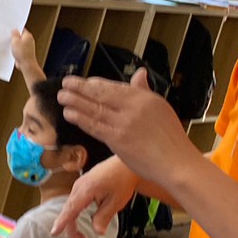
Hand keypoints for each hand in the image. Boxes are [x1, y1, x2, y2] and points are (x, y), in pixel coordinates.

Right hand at [11, 28, 37, 71]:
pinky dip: (16, 49)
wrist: (26, 64)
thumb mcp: (15, 41)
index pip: (21, 29)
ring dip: (15, 44)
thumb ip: (14, 34)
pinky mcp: (25, 52)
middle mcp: (29, 41)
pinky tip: (13, 51)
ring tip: (12, 46)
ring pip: (19, 43)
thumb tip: (14, 30)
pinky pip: (19, 48)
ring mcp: (27, 47)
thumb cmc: (23, 53)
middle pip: (20, 36)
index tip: (10, 31)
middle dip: (14, 37)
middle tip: (10, 39)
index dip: (15, 29)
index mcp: (28, 36)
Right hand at [50, 156, 139, 237]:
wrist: (125, 164)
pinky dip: (74, 214)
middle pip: (69, 210)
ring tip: (81, 237)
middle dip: (71, 229)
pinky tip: (80, 220)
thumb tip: (97, 231)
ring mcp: (79, 185)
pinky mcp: (82, 185)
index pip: (70, 210)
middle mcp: (78, 187)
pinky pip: (74, 201)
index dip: (62, 222)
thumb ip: (104, 216)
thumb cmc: (122, 180)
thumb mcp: (116, 201)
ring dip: (73, 222)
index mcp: (85, 190)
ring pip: (71, 206)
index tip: (54, 233)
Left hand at [57, 69, 196, 187]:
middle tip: (65, 83)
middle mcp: (133, 108)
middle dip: (80, 88)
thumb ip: (144, 91)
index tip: (82, 81)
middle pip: (101, 95)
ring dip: (75, 102)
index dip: (95, 84)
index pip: (113, 87)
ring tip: (62, 97)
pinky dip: (80, 119)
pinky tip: (69, 114)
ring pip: (94, 110)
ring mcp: (124, 124)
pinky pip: (94, 126)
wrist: (176, 163)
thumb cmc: (169, 138)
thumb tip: (140, 73)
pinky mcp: (117, 140)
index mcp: (144, 98)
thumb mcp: (160, 108)